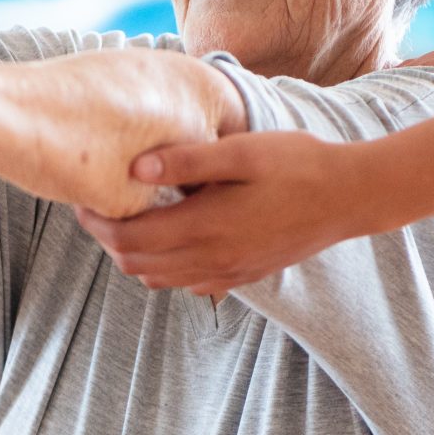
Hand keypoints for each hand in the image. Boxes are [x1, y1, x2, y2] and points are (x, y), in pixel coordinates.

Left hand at [75, 129, 361, 294]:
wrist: (350, 197)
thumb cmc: (298, 163)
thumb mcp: (242, 151)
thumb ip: (187, 159)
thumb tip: (134, 168)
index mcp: (206, 227)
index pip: (129, 239)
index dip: (97, 224)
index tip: (83, 199)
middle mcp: (213, 259)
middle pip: (137, 265)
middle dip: (110, 239)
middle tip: (99, 207)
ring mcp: (230, 272)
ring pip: (160, 279)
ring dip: (136, 255)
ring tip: (131, 219)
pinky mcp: (244, 276)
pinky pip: (190, 284)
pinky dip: (166, 267)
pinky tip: (173, 236)